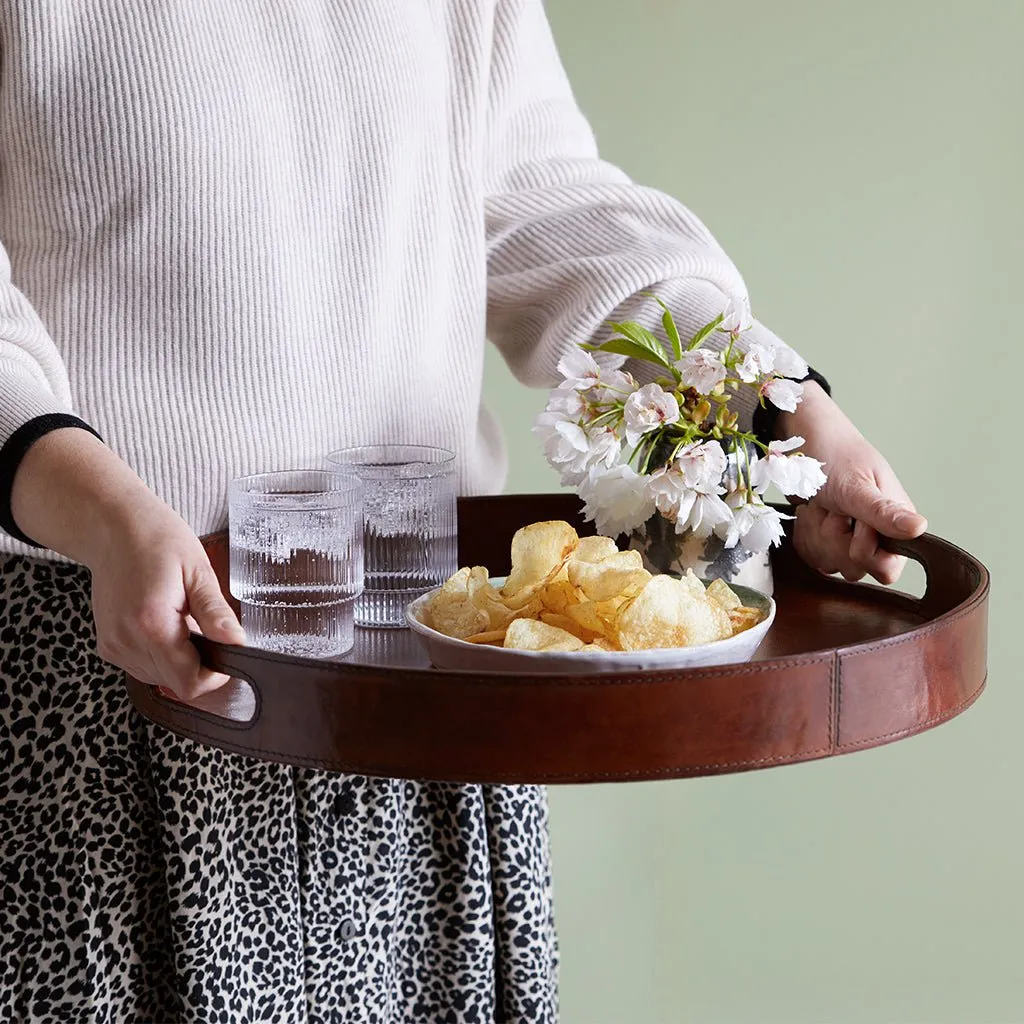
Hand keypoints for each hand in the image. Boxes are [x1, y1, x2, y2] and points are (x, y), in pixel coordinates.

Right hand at [88, 499, 245, 698]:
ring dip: (179, 660)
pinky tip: (166, 624)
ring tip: (183, 620)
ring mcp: (114, 645)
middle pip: (175, 684)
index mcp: (153, 624)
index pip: (188, 682)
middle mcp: (127, 641)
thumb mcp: (198, 571)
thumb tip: (237, 642)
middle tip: (207, 629)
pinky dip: (161, 655)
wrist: (113, 528)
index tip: (227, 656)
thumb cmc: (157, 540)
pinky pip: (142, 667)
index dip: (214, 677)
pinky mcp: (108, 645)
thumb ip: (216, 613)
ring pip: (159, 678)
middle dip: (199, 665)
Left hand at [777, 383, 927, 583]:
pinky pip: (811, 555)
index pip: (888, 570)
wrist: (802, 442)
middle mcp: (875, 536)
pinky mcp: (824, 541)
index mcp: (895, 523)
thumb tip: (919, 529)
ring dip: (817, 532)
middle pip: (854, 570)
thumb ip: (883, 512)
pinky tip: (809, 511)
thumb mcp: (857, 485)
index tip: (854, 523)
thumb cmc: (835, 455)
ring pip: (829, 564)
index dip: (866, 553)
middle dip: (834, 538)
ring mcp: (846, 540)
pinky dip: (805, 532)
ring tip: (822, 504)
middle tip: (833, 506)